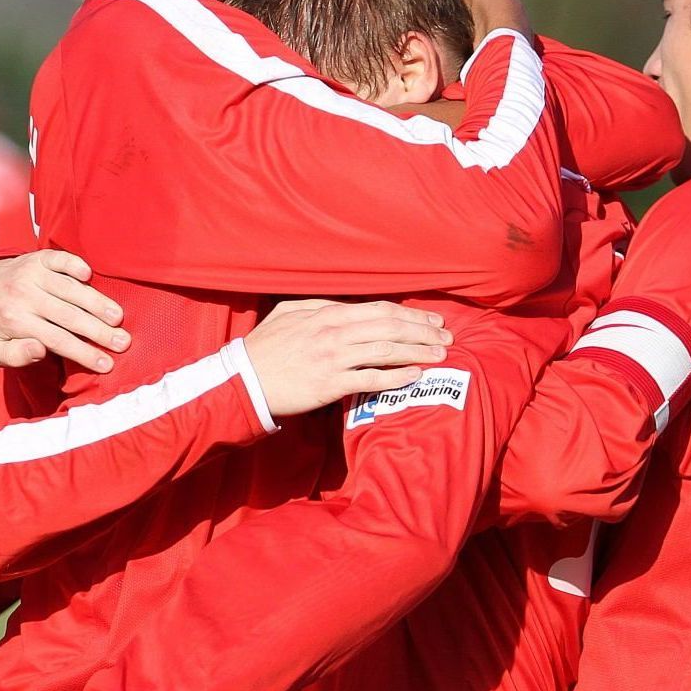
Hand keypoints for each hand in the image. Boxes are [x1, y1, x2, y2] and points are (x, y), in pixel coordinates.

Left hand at [0, 250, 129, 373]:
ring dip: (96, 302)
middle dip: (99, 331)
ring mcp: (30, 273)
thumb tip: (40, 349)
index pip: (57, 340)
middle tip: (123, 342)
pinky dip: (74, 264)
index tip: (107, 364)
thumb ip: (15, 355)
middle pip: (69, 316)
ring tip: (118, 317)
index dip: (84, 353)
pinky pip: (59, 259)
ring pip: (70, 289)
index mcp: (14, 321)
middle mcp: (23, 295)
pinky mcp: (37, 258)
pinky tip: (89, 275)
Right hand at [243, 299, 451, 417]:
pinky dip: (396, 376)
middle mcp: (335, 333)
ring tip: (440, 355)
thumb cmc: (265, 347)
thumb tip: (345, 305)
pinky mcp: (330, 385)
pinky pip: (370, 379)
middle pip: (390, 328)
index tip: (432, 319)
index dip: (410, 314)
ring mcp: (334, 359)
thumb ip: (319, 306)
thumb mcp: (289, 314)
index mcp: (328, 313)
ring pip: (386, 351)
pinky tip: (416, 375)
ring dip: (417, 352)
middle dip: (423, 331)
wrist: (244, 380)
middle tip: (446, 337)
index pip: (380, 310)